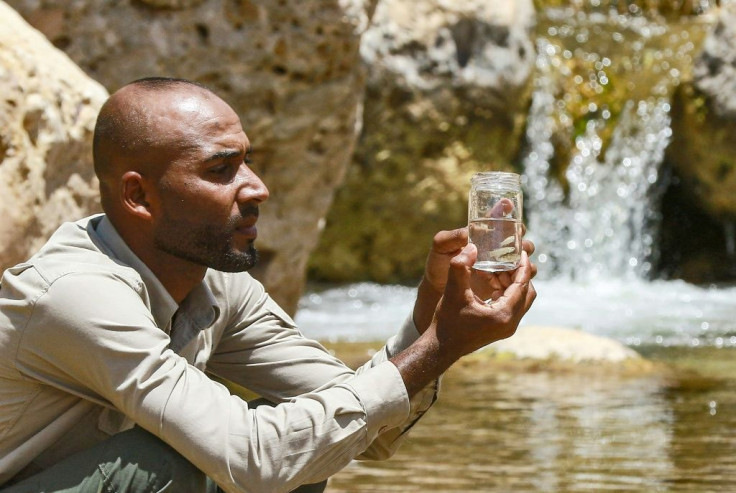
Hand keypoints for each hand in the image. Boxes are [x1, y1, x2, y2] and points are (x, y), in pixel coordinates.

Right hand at [415, 228, 535, 330]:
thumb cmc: (446, 321)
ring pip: (520, 299)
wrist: (440, 348)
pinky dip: (504, 292)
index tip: (521, 251)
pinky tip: (488, 282)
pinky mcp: (501, 329)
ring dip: (510, 283)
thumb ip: (461, 266)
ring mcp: (507, 328)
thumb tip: (471, 246)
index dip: (523, 266)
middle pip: (527, 292)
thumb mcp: (452, 290)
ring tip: (492, 270)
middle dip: (517, 274)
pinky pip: (511, 306)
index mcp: (503, 314)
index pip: (522, 285)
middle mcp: (510, 323)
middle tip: (504, 260)